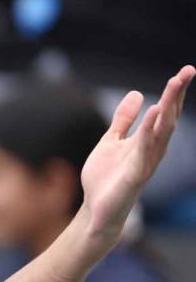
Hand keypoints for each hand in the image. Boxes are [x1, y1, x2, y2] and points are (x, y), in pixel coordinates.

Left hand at [80, 65, 193, 240]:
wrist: (94, 210)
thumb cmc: (105, 179)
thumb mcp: (111, 141)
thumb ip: (123, 120)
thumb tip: (137, 93)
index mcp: (147, 140)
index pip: (165, 112)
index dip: (174, 92)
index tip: (185, 71)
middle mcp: (152, 149)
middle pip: (169, 117)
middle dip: (177, 94)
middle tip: (187, 70)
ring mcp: (146, 162)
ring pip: (162, 131)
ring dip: (169, 108)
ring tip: (174, 84)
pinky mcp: (136, 175)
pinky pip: (146, 150)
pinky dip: (151, 131)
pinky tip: (155, 113)